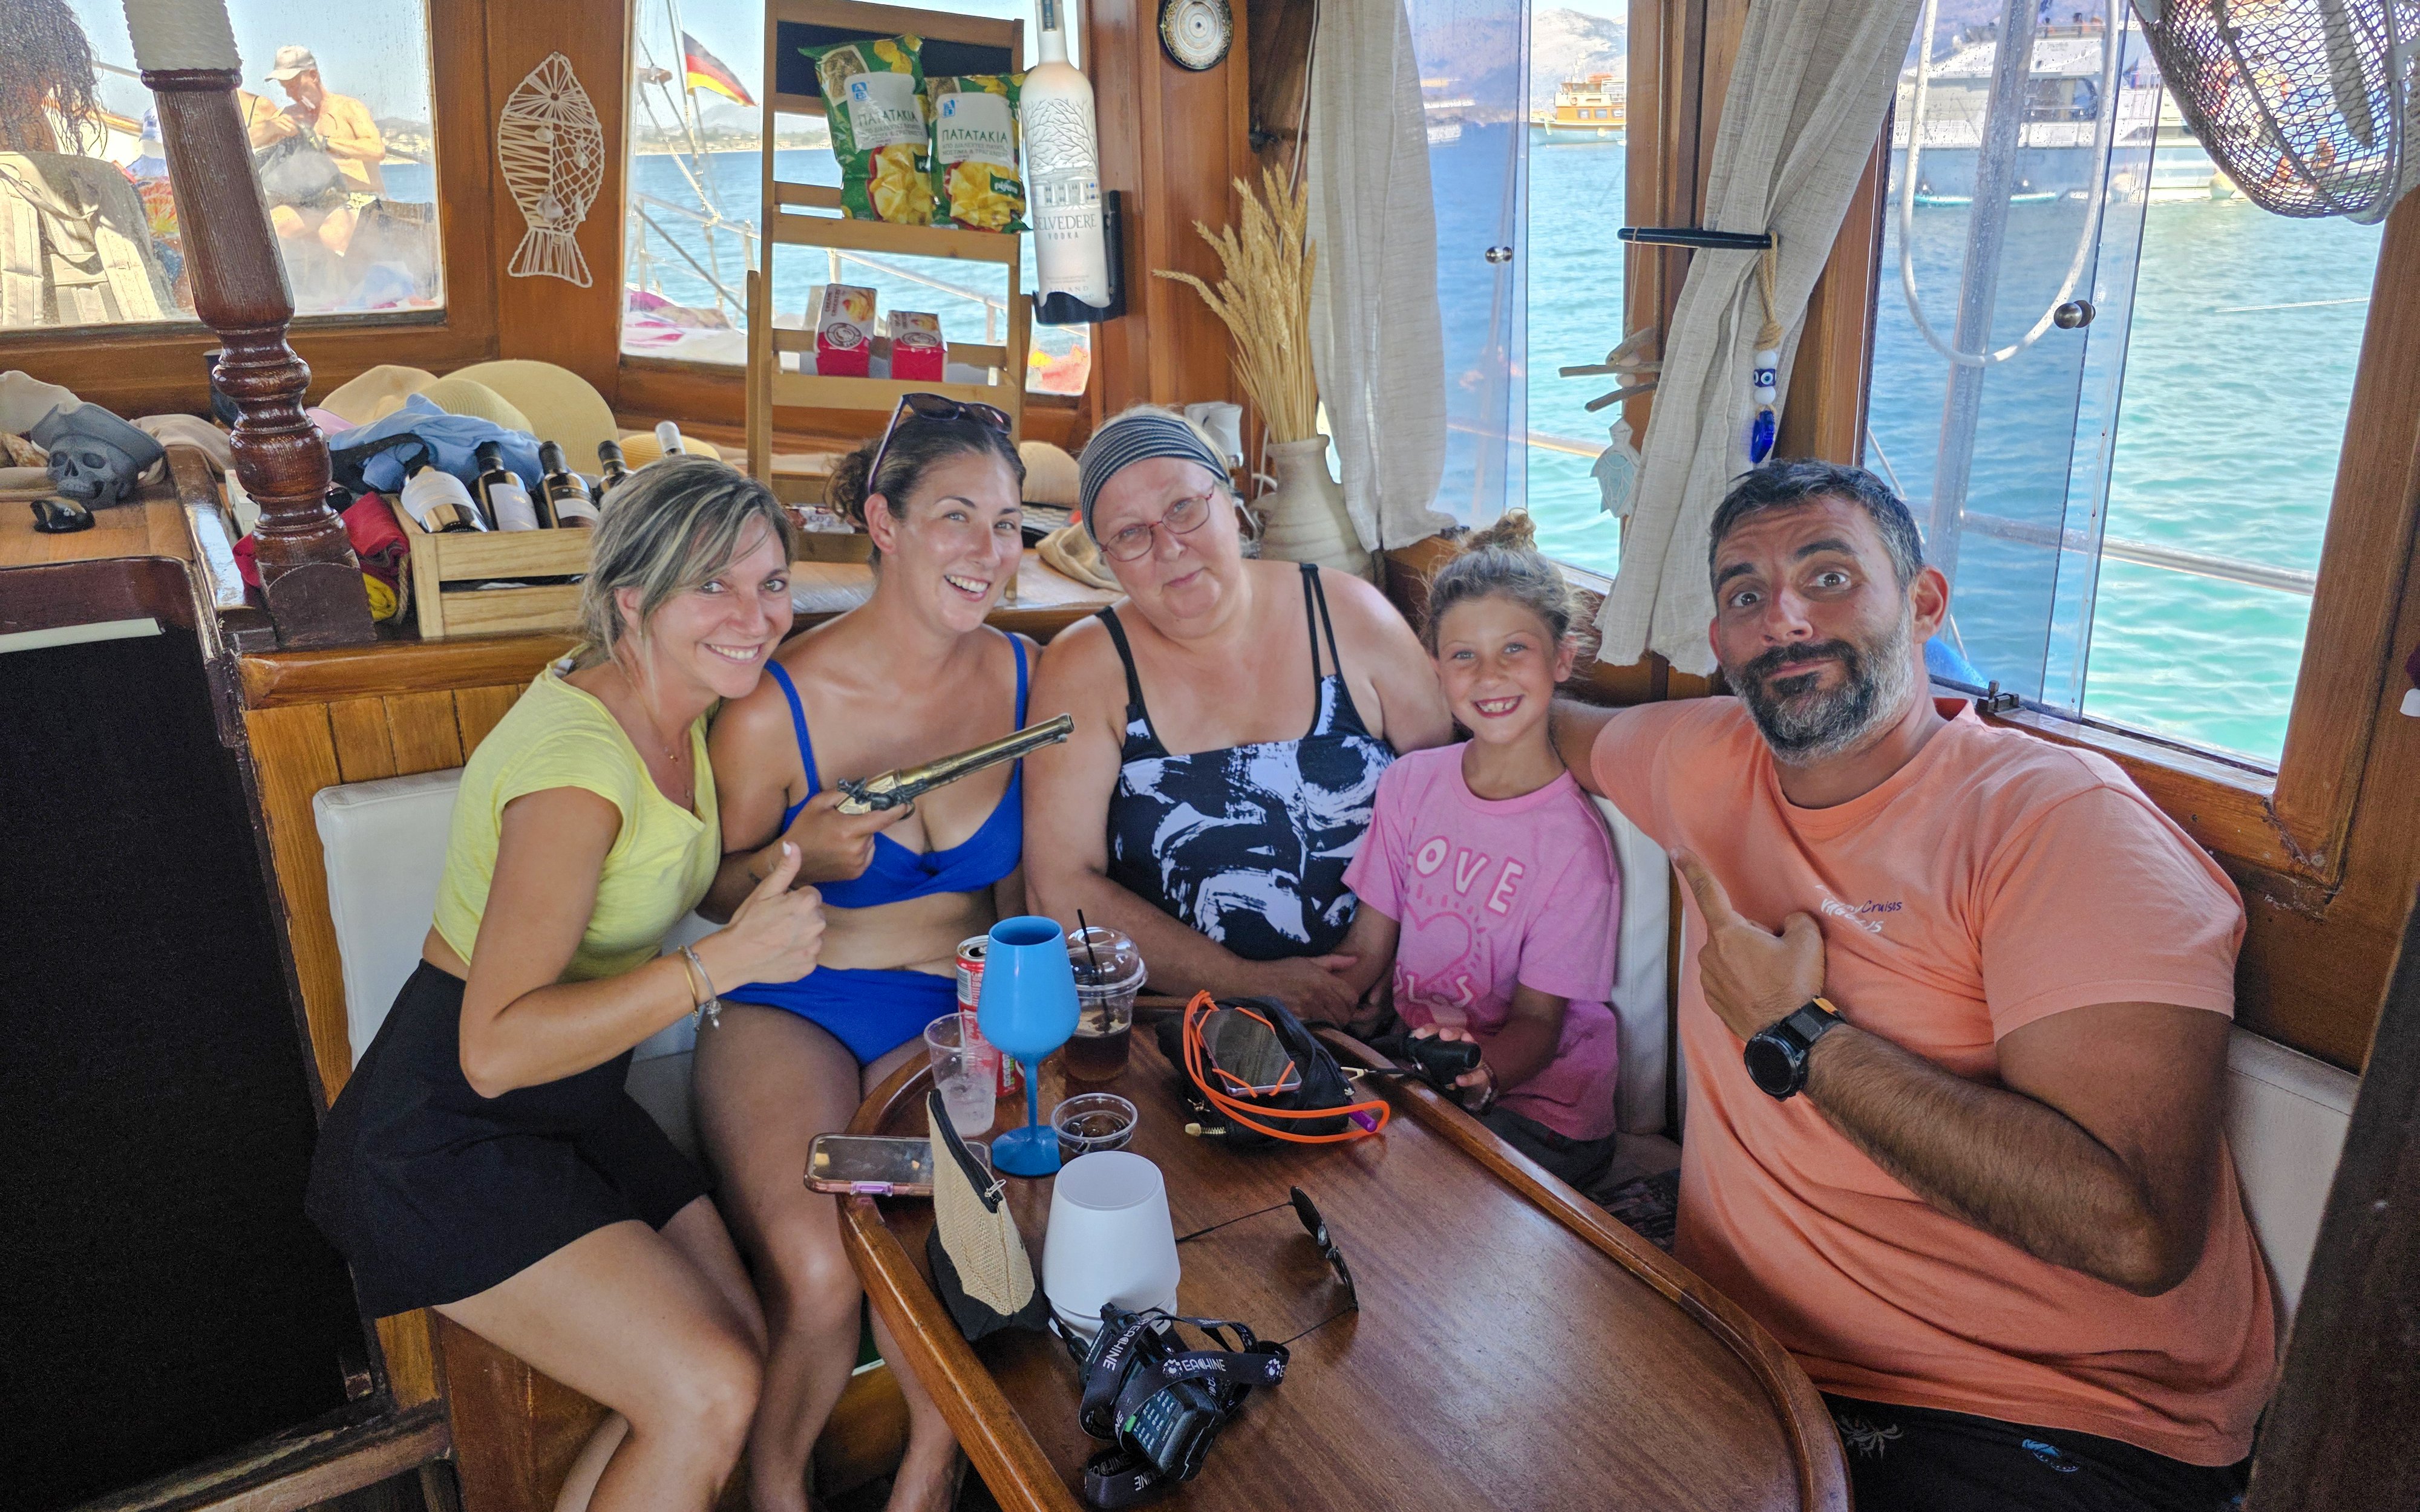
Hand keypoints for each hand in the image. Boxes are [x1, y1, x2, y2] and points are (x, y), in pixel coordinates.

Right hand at [708, 842, 824, 986]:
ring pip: (813, 935)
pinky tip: (781, 953)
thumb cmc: (748, 921)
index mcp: (807, 903)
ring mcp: (814, 948)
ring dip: (801, 936)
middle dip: (800, 917)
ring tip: (778, 938)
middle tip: (777, 923)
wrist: (734, 957)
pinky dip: (798, 954)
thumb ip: (785, 868)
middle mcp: (817, 925)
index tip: (779, 908)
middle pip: (815, 915)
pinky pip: (809, 955)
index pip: (811, 896)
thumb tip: (794, 845)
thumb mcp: (765, 891)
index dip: (794, 900)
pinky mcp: (809, 966)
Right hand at [777, 788, 916, 882]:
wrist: (794, 862)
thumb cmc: (803, 830)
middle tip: (846, 821)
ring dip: (862, 836)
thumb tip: (862, 789)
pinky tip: (842, 848)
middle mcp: (856, 849)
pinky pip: (867, 854)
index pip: (881, 819)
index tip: (905, 803)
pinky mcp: (856, 873)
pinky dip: (860, 848)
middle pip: (873, 829)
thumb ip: (842, 794)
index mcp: (848, 830)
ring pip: (870, 842)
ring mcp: (857, 863)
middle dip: (865, 822)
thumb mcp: (818, 804)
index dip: (895, 811)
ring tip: (840, 837)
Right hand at [1248, 953, 1360, 1021]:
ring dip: (1335, 1023)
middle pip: (1345, 1011)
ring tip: (1329, 1019)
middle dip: (1346, 1014)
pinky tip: (1317, 1023)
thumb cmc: (1281, 969)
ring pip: (1334, 1022)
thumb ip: (1333, 961)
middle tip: (1339, 1013)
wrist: (1255, 982)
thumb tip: (1356, 959)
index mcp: (1322, 978)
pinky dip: (1322, 1028)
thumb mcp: (1307, 961)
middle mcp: (1318, 993)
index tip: (1346, 1003)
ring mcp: (1308, 1007)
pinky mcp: (1299, 1018)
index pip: (1351, 995)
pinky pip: (1319, 1027)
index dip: (1352, 1002)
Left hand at [1411, 1023, 1492, 1097]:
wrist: (1469, 1092)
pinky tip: (1459, 1080)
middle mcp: (1465, 1047)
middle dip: (1451, 1032)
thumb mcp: (1439, 1067)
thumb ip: (1428, 1064)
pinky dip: (1469, 1078)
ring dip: (1467, 1043)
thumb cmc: (1452, 1074)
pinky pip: (1478, 1075)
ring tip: (1458, 1048)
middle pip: (1460, 1034)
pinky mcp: (1482, 1076)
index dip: (1431, 1030)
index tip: (1419, 1034)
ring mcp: (1475, 1060)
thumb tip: (1414, 1063)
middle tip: (1443, 1034)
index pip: (1441, 1031)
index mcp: (1452, 1043)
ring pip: (1474, 1048)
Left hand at [1672, 850, 1824, 1041]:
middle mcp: (1710, 955)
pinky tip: (1761, 993)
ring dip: (1746, 960)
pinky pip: (1726, 979)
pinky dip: (1742, 981)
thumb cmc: (1794, 984)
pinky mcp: (1712, 1001)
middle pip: (1730, 931)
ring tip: (1772, 979)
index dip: (1692, 868)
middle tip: (1777, 955)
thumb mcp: (1807, 941)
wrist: (1788, 1034)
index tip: (1676, 851)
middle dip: (1750, 936)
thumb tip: (1787, 924)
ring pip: (1728, 957)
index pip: (1707, 892)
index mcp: (1728, 934)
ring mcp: (1708, 980)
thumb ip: (1795, 920)